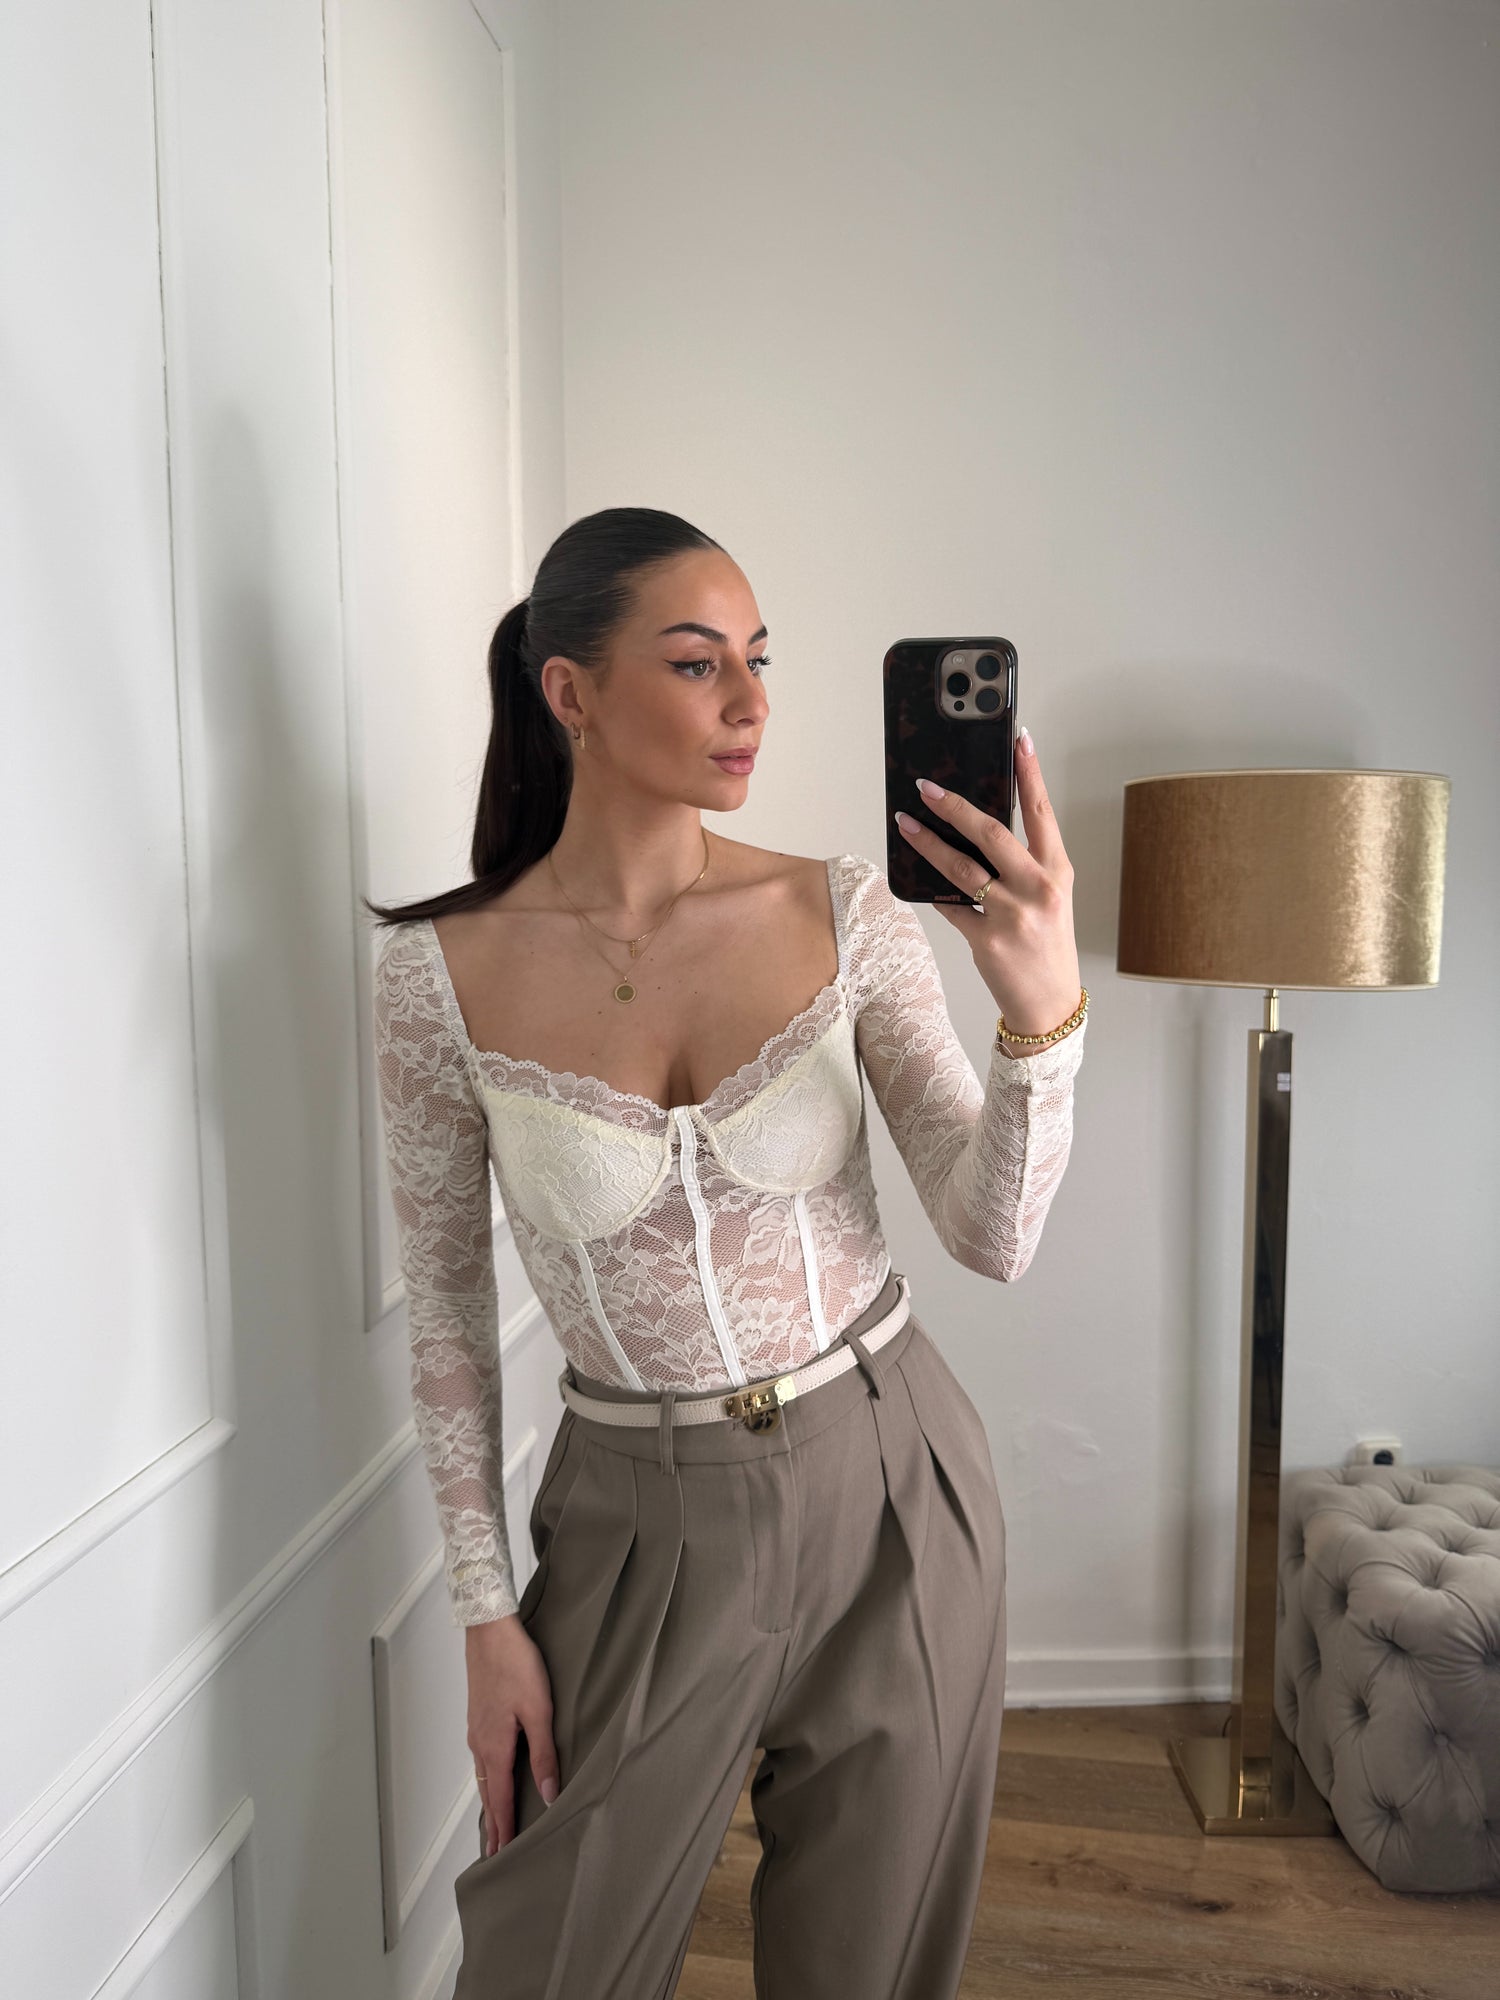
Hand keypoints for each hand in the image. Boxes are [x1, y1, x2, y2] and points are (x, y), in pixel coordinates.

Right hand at [465, 1613, 560, 1853]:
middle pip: (488, 1793)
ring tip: (494, 1823)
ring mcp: (476, 1730)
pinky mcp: (478, 1716)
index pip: (501, 1799)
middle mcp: (480, 1744)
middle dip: (493, 1823)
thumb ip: (544, 1754)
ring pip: (483, 1777)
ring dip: (489, 1802)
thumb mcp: (539, 1710)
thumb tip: (548, 1795)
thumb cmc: (516, 1665)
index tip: (503, 1856)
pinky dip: (487, 1779)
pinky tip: (494, 1776)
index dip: (505, 1828)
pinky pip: (481, 1759)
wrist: (490, 1631)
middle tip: (495, 1852)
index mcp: (495, 1747)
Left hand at [894, 727, 1080, 1039]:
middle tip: (928, 787)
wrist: (1049, 1004)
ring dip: (927, 843)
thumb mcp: (1048, 899)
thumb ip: (1022, 866)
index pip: (1042, 813)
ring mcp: (1011, 915)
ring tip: (906, 823)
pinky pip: (950, 907)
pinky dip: (934, 893)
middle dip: (954, 806)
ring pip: (961, 867)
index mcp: (1057, 872)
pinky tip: (919, 878)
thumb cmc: (1047, 946)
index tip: (1020, 740)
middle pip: (991, 833)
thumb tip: (975, 830)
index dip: (1030, 774)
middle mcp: (1038, 889)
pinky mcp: (986, 940)